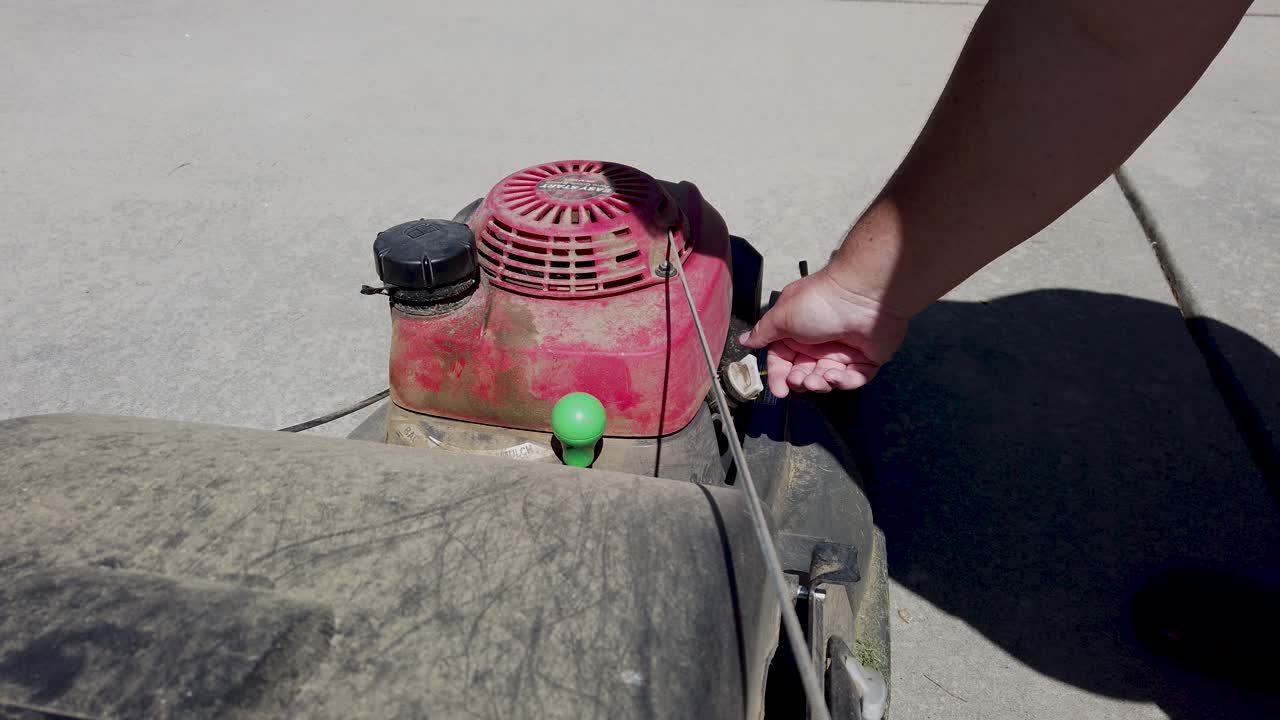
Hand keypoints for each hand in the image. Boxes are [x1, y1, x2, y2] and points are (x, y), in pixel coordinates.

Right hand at [738, 269, 907, 397]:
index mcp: (796, 331)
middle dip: (800, 381)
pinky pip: (854, 379)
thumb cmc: (820, 301)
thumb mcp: (782, 316)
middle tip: (800, 380)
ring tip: (818, 378)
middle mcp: (818, 342)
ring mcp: (842, 350)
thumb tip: (744, 339)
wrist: (861, 296)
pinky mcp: (865, 358)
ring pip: (827, 379)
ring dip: (820, 383)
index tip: (779, 390)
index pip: (782, 360)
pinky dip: (845, 382)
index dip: (779, 376)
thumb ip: (763, 333)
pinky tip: (838, 375)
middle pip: (803, 373)